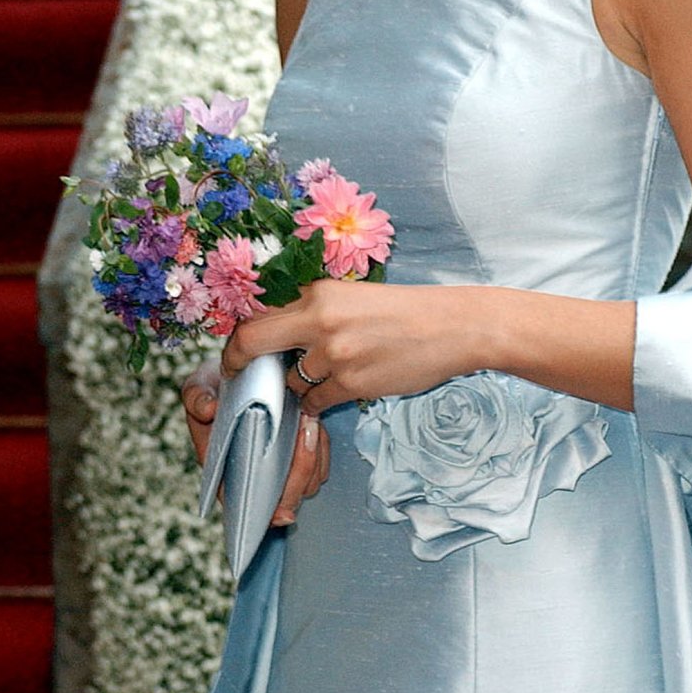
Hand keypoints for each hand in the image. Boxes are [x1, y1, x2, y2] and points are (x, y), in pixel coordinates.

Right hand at [180, 354, 330, 525]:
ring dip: (314, 457)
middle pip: (285, 498)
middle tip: (304, 433)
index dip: (266, 508)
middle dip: (300, 471)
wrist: (240, 376)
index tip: (279, 492)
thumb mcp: (198, 387)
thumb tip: (208, 409)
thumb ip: (196, 398)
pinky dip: (321, 447)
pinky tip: (314, 423)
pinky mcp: (300, 453)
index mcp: (225, 472)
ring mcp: (280, 468)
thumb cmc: (216, 389)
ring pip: (307, 483)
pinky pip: (320, 463)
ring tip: (309, 422)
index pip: (247, 504)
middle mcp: (254, 477)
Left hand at [220, 279, 486, 415]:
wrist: (454, 327)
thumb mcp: (354, 296)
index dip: (240, 333)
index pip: (259, 311)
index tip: (237, 348)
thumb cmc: (407, 311)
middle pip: (252, 342)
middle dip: (238, 361)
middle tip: (239, 374)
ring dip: (299, 384)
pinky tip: (339, 391)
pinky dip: (321, 401)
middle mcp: (320, 319)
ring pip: (290, 380)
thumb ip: (315, 310)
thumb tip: (276, 334)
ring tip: (323, 377)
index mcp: (319, 291)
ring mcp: (335, 354)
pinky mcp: (352, 383)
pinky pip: (316, 401)